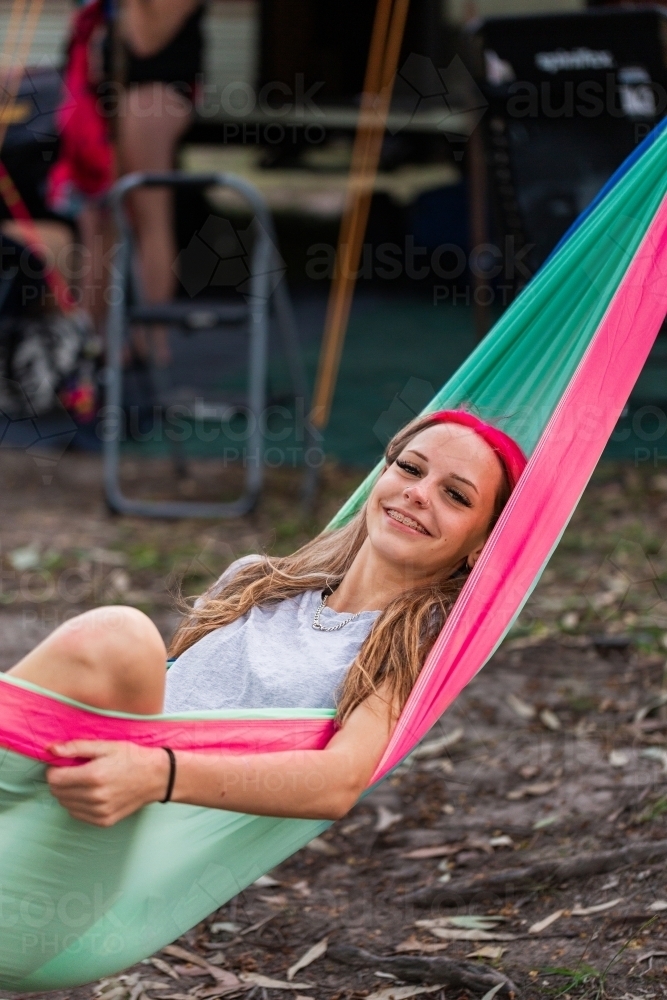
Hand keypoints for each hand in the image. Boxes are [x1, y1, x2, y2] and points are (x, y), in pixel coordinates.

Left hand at [47, 741, 170, 826]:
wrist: (156, 777)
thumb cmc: (131, 758)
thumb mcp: (105, 746)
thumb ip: (76, 748)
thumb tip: (50, 749)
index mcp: (93, 776)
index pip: (54, 779)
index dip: (54, 769)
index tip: (64, 764)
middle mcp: (94, 797)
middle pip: (58, 793)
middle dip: (60, 780)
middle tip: (75, 771)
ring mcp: (99, 812)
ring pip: (66, 805)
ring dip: (68, 793)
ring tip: (85, 782)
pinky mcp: (104, 821)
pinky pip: (78, 814)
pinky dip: (78, 804)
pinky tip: (91, 793)